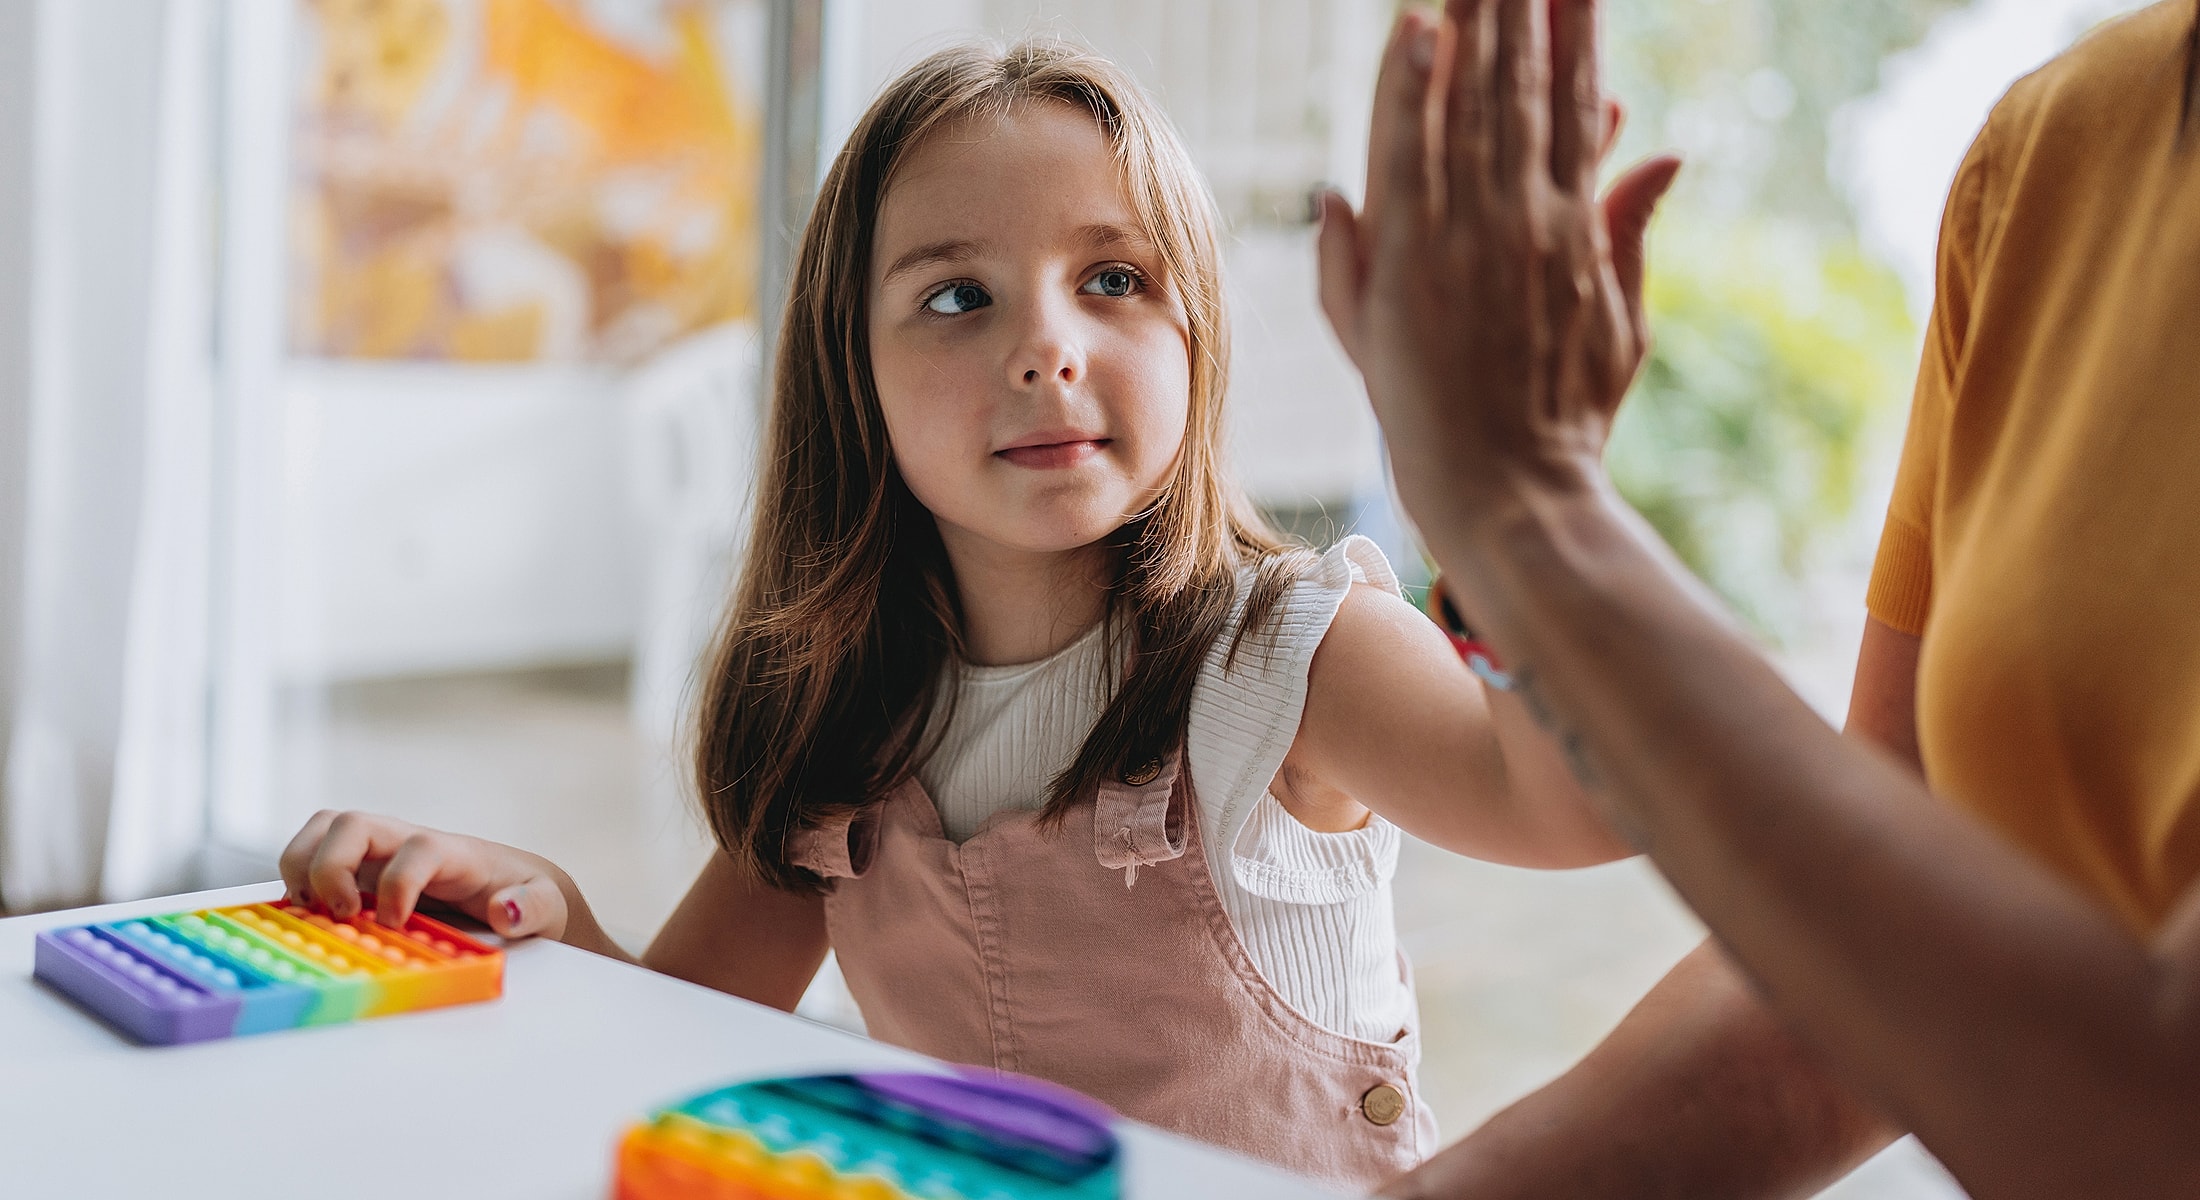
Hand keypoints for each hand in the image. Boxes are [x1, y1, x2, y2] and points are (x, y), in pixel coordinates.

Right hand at [278, 810, 570, 938]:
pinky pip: (314, 857)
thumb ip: (531, 907)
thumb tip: (504, 911)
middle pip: (351, 823)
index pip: (419, 848)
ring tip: (310, 912)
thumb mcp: (544, 905)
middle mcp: (408, 843)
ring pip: (323, 831)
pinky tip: (305, 917)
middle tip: (339, 914)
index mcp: (455, 852)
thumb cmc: (524, 895)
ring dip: (301, 866)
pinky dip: (296, 881)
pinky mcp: (361, 871)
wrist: (515, 888)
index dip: (399, 882)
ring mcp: (381, 853)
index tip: (394, 923)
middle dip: (329, 866)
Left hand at [1316, 1, 1680, 524]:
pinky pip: (1409, 156)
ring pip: (1474, 105)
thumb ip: (1632, 229)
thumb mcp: (1620, 325)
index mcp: (1575, 226)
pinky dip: (1413, 90)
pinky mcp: (1413, 263)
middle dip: (1526, 9)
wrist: (1515, 492)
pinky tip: (1418, 28)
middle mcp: (1528, 217)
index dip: (1574, 36)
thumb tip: (1664, 150)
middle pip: (1526, 88)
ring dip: (1478, 25)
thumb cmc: (1558, 423)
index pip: (1574, 107)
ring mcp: (1472, 237)